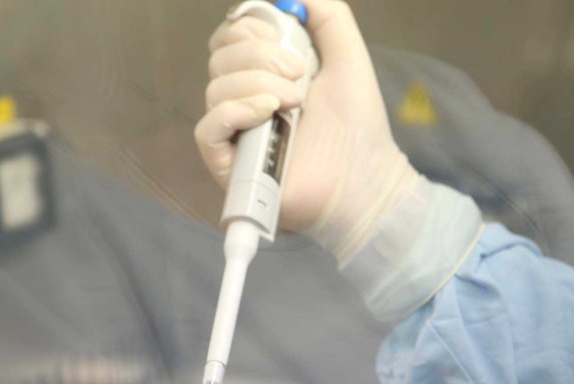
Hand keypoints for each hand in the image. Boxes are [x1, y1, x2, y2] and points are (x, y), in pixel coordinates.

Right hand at [195, 0, 418, 261]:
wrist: (365, 178)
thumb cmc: (357, 125)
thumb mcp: (347, 56)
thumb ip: (327, 16)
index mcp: (264, 72)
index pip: (230, 36)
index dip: (250, 25)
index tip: (287, 34)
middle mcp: (243, 98)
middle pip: (219, 56)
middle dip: (260, 53)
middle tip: (300, 73)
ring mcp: (234, 132)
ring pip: (215, 88)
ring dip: (259, 84)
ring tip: (296, 102)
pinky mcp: (228, 164)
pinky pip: (208, 127)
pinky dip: (235, 111)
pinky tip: (268, 112)